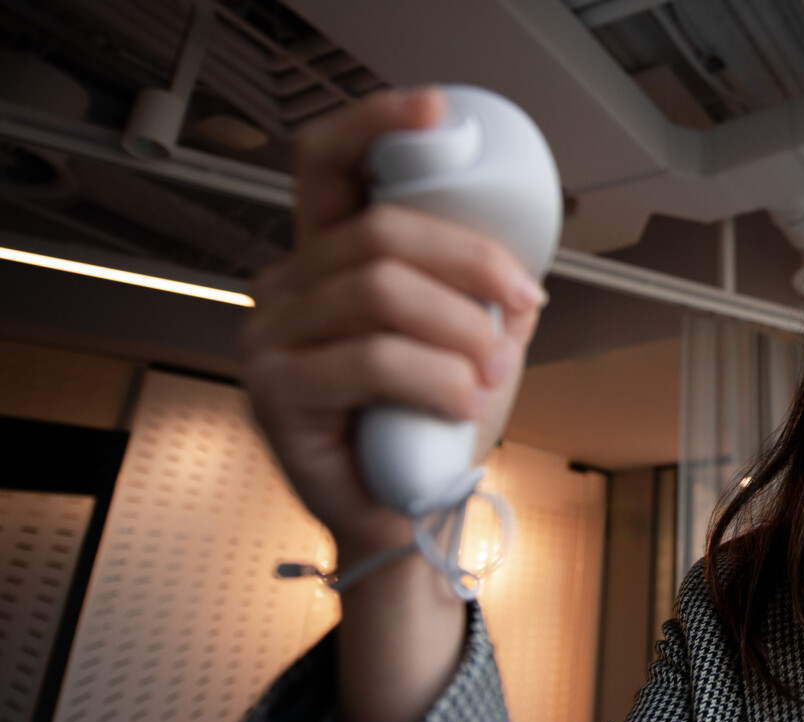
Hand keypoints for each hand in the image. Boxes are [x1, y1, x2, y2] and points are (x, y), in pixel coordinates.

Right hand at [240, 86, 545, 560]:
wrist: (402, 516)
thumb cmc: (425, 428)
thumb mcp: (467, 344)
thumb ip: (479, 295)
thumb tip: (521, 265)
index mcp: (328, 258)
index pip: (330, 165)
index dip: (377, 123)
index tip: (438, 112)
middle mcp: (288, 286)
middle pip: (379, 232)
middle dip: (470, 265)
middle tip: (519, 310)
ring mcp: (272, 335)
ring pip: (378, 292)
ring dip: (458, 331)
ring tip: (490, 374)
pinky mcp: (274, 389)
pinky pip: (369, 360)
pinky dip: (435, 379)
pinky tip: (461, 402)